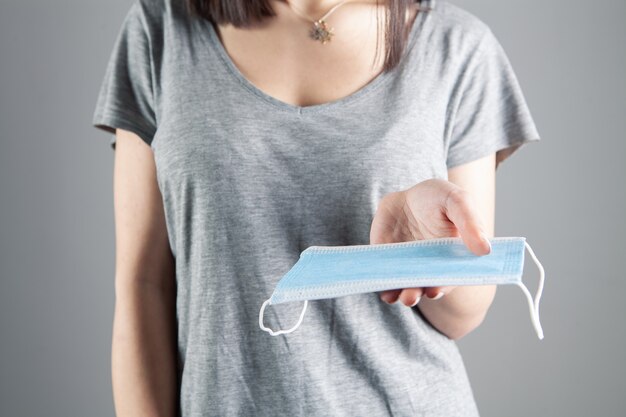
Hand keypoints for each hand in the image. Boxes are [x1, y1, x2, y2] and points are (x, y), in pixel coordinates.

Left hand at [370, 179, 491, 306]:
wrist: (407, 196)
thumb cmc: (438, 198)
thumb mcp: (457, 201)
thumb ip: (471, 223)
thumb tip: (485, 250)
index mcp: (451, 258)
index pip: (448, 278)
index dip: (442, 286)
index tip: (436, 289)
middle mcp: (430, 268)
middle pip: (424, 287)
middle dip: (417, 294)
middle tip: (411, 297)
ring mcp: (408, 266)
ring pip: (404, 287)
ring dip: (401, 294)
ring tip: (398, 297)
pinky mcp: (388, 262)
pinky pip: (385, 278)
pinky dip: (384, 286)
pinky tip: (384, 291)